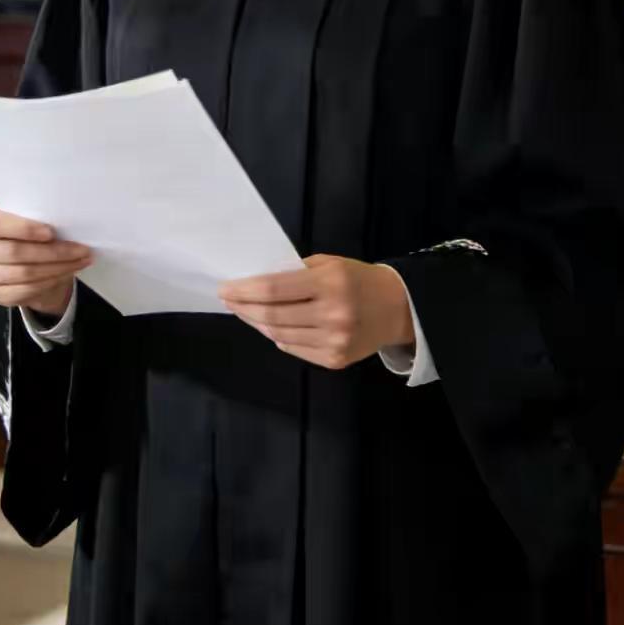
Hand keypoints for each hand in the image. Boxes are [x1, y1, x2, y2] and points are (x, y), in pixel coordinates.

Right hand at [0, 201, 92, 316]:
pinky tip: (67, 272)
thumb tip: (65, 220)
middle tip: (82, 249)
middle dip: (53, 252)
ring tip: (81, 260)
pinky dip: (51, 281)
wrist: (20, 258)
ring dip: (58, 267)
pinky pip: (26, 290)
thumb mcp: (24, 215)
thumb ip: (33, 215)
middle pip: (14, 252)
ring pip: (24, 273)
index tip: (51, 232)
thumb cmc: (25, 230)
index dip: (23, 229)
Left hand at [217, 254, 413, 368]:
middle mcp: (332, 314)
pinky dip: (278, 337)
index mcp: (330, 283)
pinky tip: (272, 327)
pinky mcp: (335, 360)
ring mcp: (334, 341)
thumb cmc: (359, 279)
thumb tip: (255, 283)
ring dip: (257, 323)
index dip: (243, 290)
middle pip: (272, 316)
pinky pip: (294, 349)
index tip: (224, 288)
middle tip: (229, 301)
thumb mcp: (330, 264)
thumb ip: (295, 272)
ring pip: (279, 335)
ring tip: (247, 312)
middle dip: (243, 308)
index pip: (274, 289)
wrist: (399, 308)